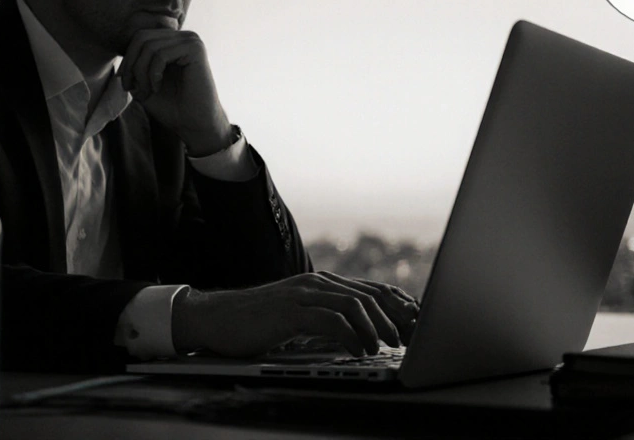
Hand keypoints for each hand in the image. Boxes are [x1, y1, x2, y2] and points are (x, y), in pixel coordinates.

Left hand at [118, 29, 231, 154]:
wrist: (194, 124)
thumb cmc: (172, 107)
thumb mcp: (143, 84)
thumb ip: (133, 67)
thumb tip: (121, 57)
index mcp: (173, 42)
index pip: (141, 37)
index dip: (127, 59)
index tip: (125, 83)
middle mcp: (183, 37)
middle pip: (142, 38)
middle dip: (131, 65)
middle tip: (130, 88)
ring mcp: (191, 41)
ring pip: (150, 47)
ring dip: (141, 72)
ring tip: (146, 92)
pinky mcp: (195, 49)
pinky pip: (161, 54)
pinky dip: (153, 73)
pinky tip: (156, 88)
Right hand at [171, 272, 420, 357]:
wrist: (217, 318)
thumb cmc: (257, 322)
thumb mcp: (299, 316)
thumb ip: (326, 316)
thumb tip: (361, 332)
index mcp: (322, 283)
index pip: (371, 289)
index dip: (398, 305)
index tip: (417, 325)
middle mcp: (316, 283)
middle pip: (369, 294)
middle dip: (395, 317)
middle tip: (409, 340)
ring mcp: (302, 294)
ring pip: (354, 303)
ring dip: (375, 327)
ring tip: (385, 347)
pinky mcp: (289, 311)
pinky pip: (330, 319)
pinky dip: (350, 336)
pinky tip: (358, 351)